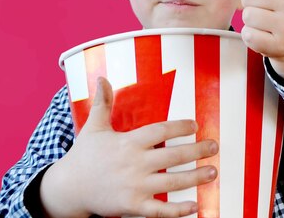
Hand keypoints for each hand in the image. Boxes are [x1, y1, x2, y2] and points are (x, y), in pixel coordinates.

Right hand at [39, 77, 218, 217]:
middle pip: (173, 155)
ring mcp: (135, 186)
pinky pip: (160, 210)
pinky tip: (196, 206)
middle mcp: (134, 163)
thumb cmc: (84, 155)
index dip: (180, 127)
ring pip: (173, 182)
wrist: (69, 187)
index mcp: (128, 142)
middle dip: (197, 150)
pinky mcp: (133, 206)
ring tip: (213, 172)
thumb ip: (103, 103)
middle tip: (214, 146)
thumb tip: (101, 78)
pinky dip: (179, 210)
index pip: (160, 131)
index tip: (195, 125)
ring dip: (196, 177)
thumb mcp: (94, 127)